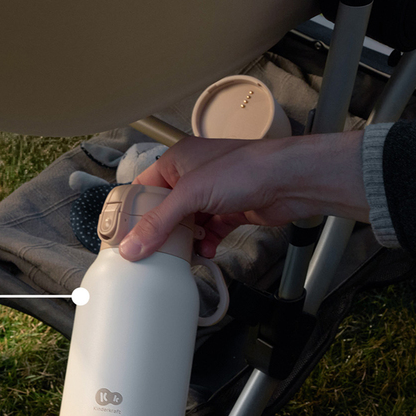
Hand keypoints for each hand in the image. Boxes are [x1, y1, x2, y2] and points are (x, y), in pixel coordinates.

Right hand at [119, 132, 369, 260]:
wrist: (291, 180)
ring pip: (188, 223)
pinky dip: (207, 243)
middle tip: (152, 252)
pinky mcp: (231, 210)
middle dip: (162, 232)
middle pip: (166, 209)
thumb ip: (159, 222)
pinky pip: (210, 231)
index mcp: (177, 160)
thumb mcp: (191, 194)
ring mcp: (214, 193)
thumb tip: (132, 246)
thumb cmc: (245, 169)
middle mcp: (193, 175)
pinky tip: (207, 251)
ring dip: (186, 241)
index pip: (144, 187)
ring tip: (183, 254)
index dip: (134, 212)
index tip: (124, 236)